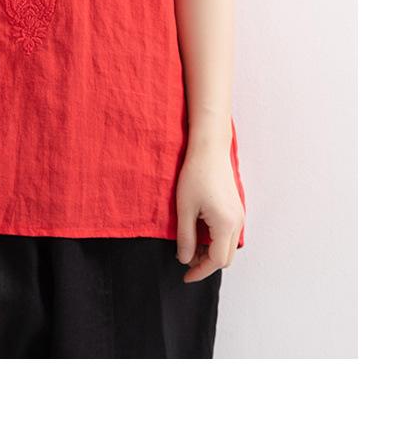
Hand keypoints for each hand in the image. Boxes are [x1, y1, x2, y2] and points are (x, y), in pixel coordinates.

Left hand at [175, 140, 244, 282]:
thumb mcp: (185, 208)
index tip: (185, 276)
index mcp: (226, 225)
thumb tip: (185, 259)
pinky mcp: (236, 208)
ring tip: (191, 245)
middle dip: (206, 263)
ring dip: (212, 252)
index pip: (216, 261)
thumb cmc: (196, 174)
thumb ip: (186, 237)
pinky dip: (216, 241)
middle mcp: (237, 222)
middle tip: (186, 259)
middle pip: (226, 258)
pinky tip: (200, 232)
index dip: (200, 271)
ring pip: (229, 246)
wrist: (209, 149)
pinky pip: (230, 234)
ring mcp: (239, 215)